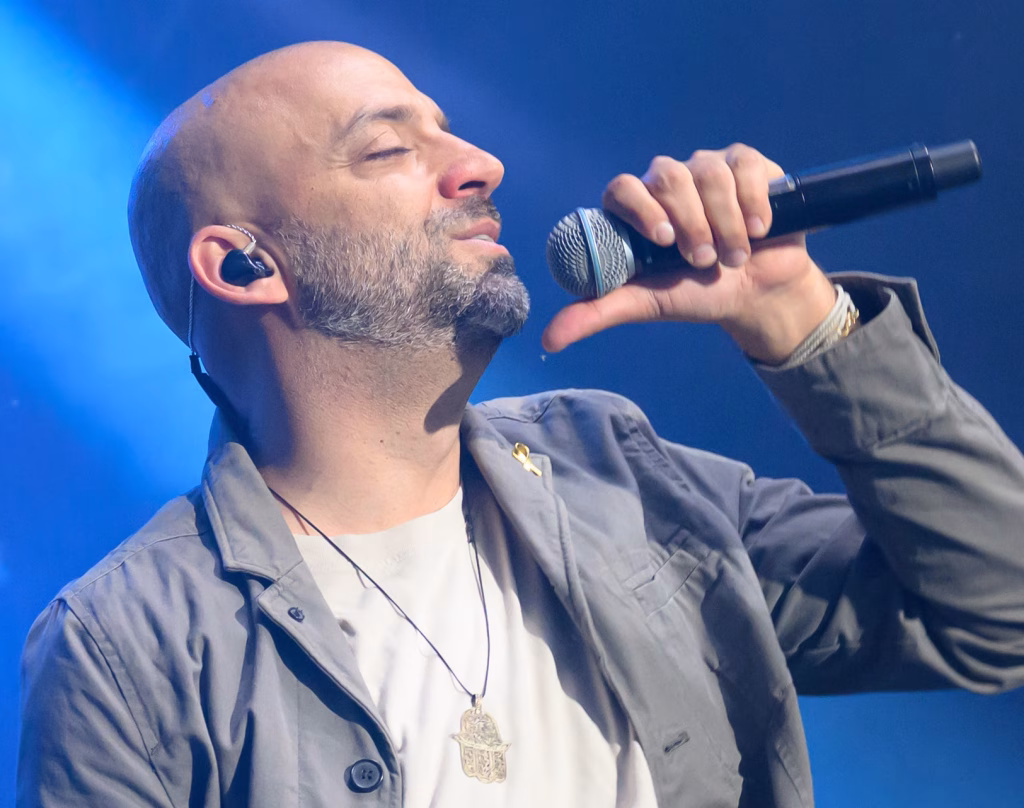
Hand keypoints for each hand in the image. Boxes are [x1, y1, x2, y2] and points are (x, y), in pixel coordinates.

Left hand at [541, 144, 836, 362]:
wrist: (756, 294)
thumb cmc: (695, 293)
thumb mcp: (645, 303)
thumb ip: (598, 313)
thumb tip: (549, 340)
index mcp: (637, 208)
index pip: (623, 188)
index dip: (641, 208)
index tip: (663, 241)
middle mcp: (667, 181)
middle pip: (668, 177)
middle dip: (689, 222)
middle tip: (703, 261)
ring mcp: (707, 168)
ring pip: (709, 174)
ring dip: (724, 222)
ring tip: (734, 257)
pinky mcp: (746, 166)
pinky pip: (744, 167)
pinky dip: (752, 202)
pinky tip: (760, 230)